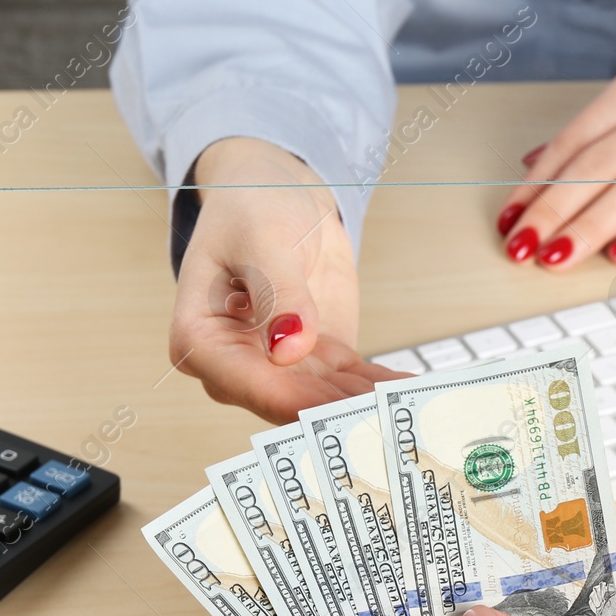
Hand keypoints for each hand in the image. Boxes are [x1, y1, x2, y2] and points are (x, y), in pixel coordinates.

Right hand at [171, 137, 405, 423]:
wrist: (276, 196)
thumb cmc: (252, 208)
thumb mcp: (264, 239)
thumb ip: (278, 293)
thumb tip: (288, 349)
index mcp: (200, 340)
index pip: (249, 384)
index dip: (297, 403)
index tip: (342, 414)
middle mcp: (235, 368)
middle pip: (292, 404)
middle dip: (341, 416)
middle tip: (391, 419)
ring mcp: (279, 371)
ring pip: (328, 403)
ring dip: (370, 409)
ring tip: (416, 411)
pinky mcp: (319, 364)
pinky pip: (353, 386)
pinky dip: (383, 390)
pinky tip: (416, 393)